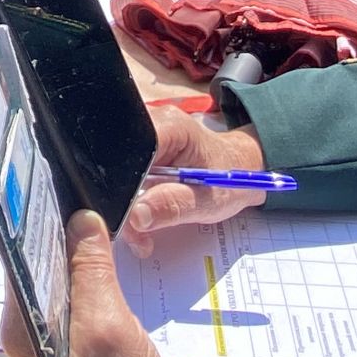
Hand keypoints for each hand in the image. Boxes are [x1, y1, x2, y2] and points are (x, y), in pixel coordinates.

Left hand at [1, 211, 163, 356]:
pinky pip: (71, 294)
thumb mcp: (105, 318)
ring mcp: (48, 336)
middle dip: (54, 235)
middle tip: (73, 197)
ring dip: (72, 253)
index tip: (48, 192)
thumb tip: (81, 219)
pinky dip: (83, 273)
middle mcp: (26, 331)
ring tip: (87, 219)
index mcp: (20, 328)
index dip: (33, 227)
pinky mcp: (71, 339)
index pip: (18, 262)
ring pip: (55, 279)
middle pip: (35, 268)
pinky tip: (98, 254)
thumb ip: (90, 267)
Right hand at [121, 108, 266, 255]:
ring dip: (126, 205)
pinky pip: (125, 175)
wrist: (238, 171)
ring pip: (118, 173)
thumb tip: (136, 215)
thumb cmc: (228, 180)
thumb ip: (172, 206)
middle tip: (138, 233)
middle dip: (123, 203)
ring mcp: (144, 135)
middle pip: (119, 165)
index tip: (131, 215)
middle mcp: (152, 123)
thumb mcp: (206, 200)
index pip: (130, 152)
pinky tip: (142, 215)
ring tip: (143, 230)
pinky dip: (130, 199)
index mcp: (170, 127)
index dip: (123, 185)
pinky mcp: (141, 149)